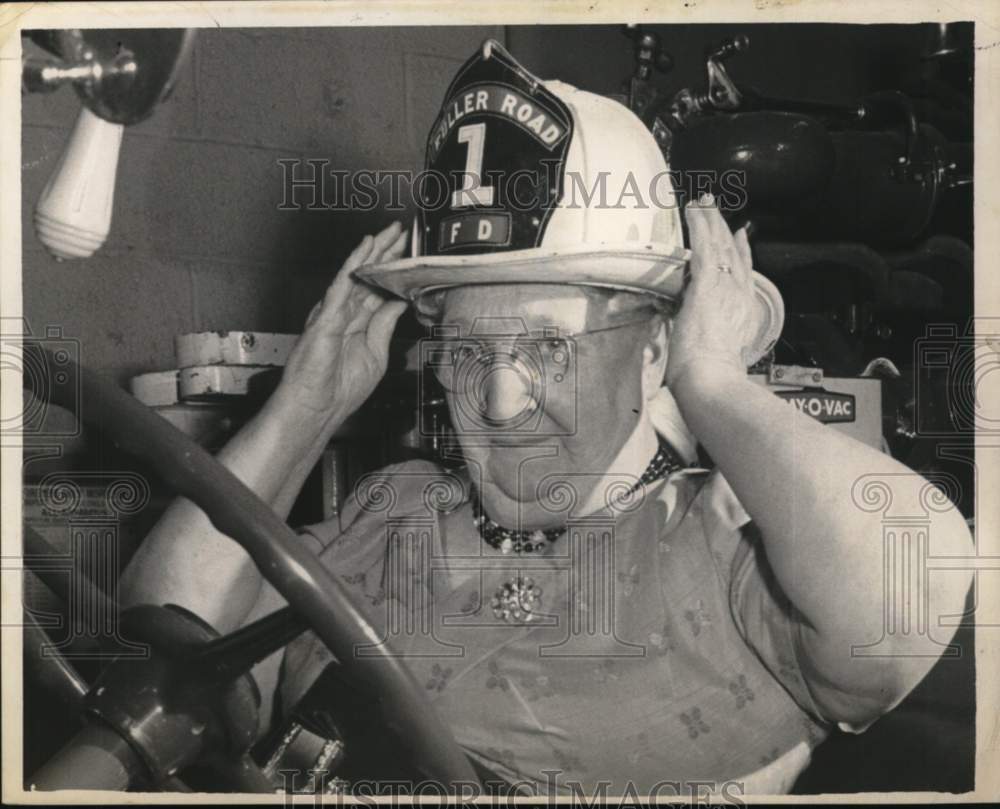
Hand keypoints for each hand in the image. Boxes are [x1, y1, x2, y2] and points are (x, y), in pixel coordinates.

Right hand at [267, 221, 407, 434]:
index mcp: (356, 324)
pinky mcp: (325, 316)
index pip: (378, 290)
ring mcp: (333, 314)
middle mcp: (344, 314)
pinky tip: (365, 249)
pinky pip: (342, 284)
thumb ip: (385, 324)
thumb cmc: (338, 389)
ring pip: (356, 275)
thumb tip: (401, 301)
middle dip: (385, 254)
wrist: (316, 408)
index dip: (392, 271)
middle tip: (401, 233)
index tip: (407, 254)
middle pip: (368, 278)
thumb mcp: (375, 353)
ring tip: (388, 233)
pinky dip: (354, 264)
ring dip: (372, 252)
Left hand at [665, 194, 754, 389]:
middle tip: (714, 207)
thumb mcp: (720, 353)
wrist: (713, 380)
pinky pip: (703, 246)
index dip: (741, 252)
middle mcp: (739, 294)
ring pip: (719, 244)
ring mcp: (725, 287)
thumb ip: (714, 339)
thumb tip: (700, 337)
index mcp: (743, 311)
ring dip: (710, 220)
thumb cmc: (711, 378)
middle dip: (722, 228)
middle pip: (732, 253)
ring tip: (702, 201)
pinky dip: (699, 225)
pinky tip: (693, 209)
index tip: (738, 235)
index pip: (743, 274)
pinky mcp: (707, 283)